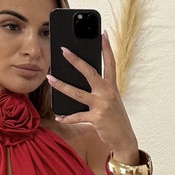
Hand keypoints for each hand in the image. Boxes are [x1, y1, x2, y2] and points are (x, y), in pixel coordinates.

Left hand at [48, 32, 138, 156]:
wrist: (124, 140)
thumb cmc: (116, 120)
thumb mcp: (111, 102)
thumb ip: (99, 91)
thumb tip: (79, 82)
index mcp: (112, 87)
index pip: (110, 63)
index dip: (107, 48)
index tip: (103, 33)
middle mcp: (107, 93)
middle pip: (90, 72)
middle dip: (75, 61)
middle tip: (63, 50)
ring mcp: (102, 105)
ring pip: (77, 93)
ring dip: (62, 85)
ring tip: (50, 78)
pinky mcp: (96, 118)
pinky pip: (77, 116)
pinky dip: (67, 118)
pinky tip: (58, 116)